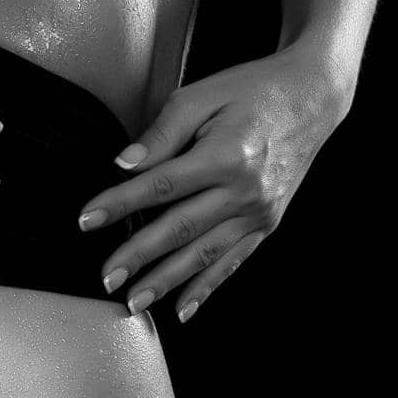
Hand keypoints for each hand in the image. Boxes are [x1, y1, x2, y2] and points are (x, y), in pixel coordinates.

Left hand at [75, 47, 350, 322]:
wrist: (311, 97)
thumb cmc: (251, 90)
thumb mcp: (201, 96)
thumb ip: (162, 132)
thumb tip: (125, 163)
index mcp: (225, 155)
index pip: (160, 186)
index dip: (119, 204)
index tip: (86, 220)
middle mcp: (244, 191)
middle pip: (180, 229)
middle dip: (139, 256)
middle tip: (106, 277)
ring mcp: (259, 212)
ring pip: (205, 255)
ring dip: (168, 282)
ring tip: (135, 302)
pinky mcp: (268, 223)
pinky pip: (233, 261)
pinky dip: (207, 287)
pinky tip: (183, 307)